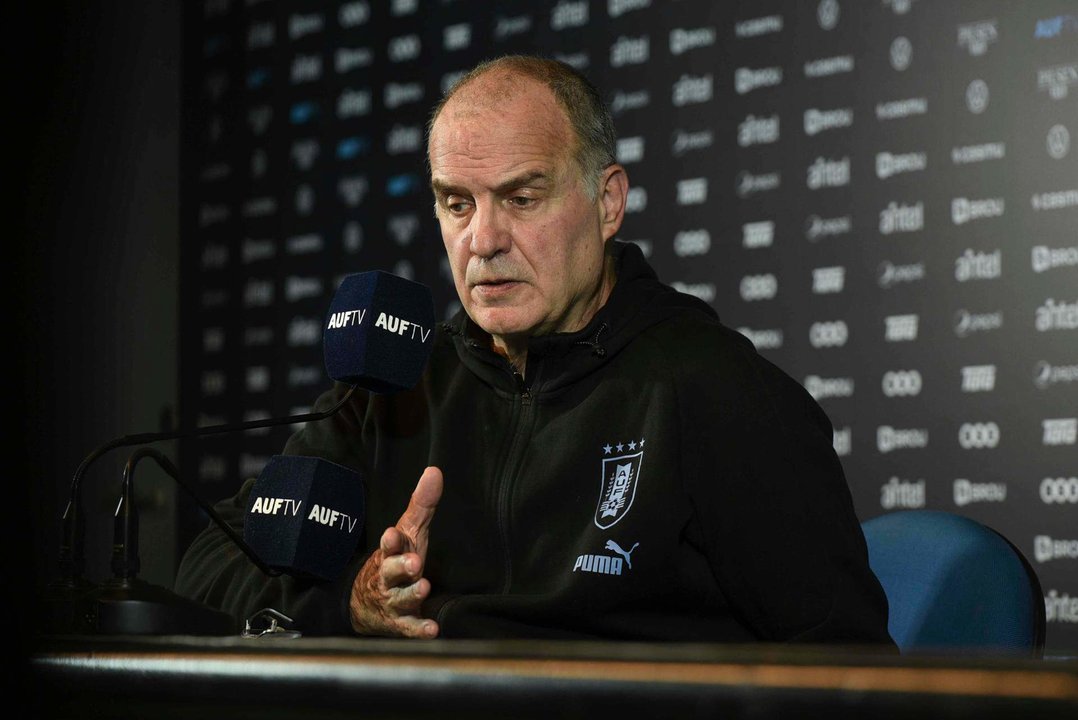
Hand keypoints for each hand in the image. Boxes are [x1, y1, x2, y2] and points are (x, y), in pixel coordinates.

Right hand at [349, 466, 442, 637]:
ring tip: (424, 588)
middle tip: (413, 562)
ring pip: (400, 598)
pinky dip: (419, 630)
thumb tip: (435, 471)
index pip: (388, 545)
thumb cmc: (394, 560)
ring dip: (412, 594)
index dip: (391, 541)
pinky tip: (432, 630)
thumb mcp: (408, 531)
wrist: (365, 602)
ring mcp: (393, 601)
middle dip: (400, 566)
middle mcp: (389, 577)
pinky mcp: (400, 623)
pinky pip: (409, 628)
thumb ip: (422, 504)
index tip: (393, 534)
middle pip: (391, 571)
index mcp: (390, 553)